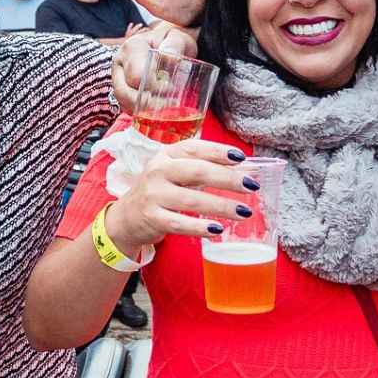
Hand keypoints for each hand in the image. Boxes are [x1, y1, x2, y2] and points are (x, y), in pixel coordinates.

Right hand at [103, 139, 257, 251]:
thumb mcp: (176, 173)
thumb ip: (204, 169)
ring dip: (221, 206)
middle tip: (251, 186)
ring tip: (243, 212)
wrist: (127, 217)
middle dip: (227, 179)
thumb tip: (244, 171)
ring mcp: (153, 195)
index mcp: (167, 155)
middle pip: (197, 172)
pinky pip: (180, 224)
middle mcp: (158, 171)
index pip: (195, 148)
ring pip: (192, 200)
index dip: (219, 152)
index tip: (241, 157)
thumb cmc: (160, 191)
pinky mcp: (152, 218)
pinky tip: (217, 229)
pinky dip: (200, 228)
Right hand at [111, 22, 199, 112]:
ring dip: (142, 109)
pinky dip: (138, 110)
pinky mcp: (121, 87)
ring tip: (162, 107)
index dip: (154, 87)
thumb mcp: (179, 38)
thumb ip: (176, 44)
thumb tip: (171, 55)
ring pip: (122, 100)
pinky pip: (124, 104)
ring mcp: (118, 76)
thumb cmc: (173, 42)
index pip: (137, 75)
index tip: (170, 88)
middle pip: (124, 91)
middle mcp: (120, 62)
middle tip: (166, 105)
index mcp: (132, 48)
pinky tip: (153, 110)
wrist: (166, 44)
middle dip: (145, 103)